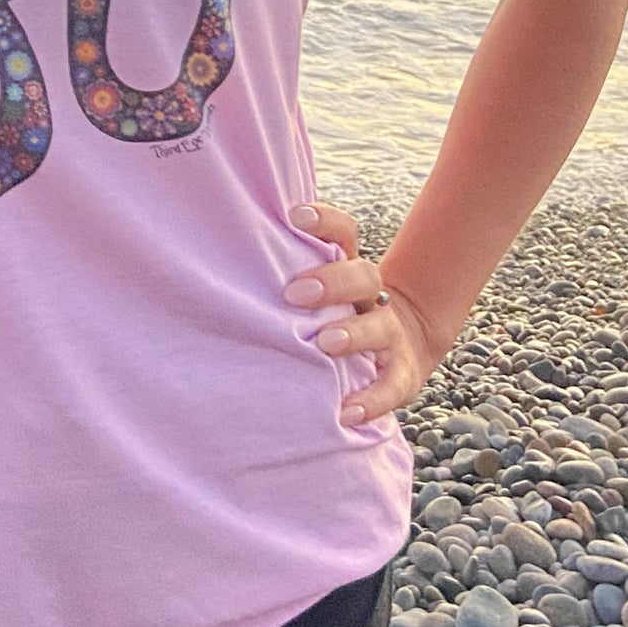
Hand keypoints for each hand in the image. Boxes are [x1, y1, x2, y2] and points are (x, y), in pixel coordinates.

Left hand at [283, 199, 444, 428]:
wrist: (401, 349)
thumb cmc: (335, 315)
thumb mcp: (321, 290)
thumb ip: (288, 273)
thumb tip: (226, 253)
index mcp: (349, 269)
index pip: (343, 234)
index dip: (324, 221)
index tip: (295, 216)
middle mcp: (372, 297)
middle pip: (362, 275)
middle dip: (332, 281)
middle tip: (295, 293)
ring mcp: (390, 335)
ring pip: (379, 326)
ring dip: (353, 333)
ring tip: (326, 343)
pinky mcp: (401, 375)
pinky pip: (391, 387)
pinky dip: (371, 400)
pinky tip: (346, 410)